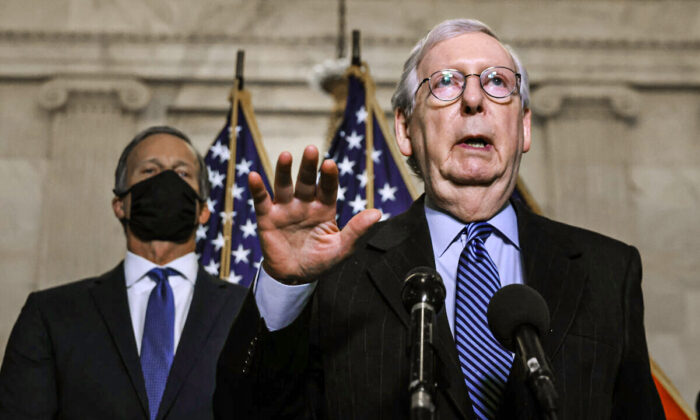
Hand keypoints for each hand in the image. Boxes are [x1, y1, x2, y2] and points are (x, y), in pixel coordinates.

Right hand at [249, 145, 380, 283]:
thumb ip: (357, 230)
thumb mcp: (342, 248)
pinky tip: (254, 176)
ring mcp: (285, 209)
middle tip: (311, 150)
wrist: (294, 278)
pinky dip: (258, 189)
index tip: (329, 164)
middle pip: (307, 181)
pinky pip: (262, 201)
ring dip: (284, 171)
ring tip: (287, 155)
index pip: (328, 188)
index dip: (329, 177)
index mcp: (324, 208)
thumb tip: (377, 212)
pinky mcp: (268, 218)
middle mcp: (305, 204)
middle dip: (309, 166)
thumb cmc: (320, 261)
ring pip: (284, 186)